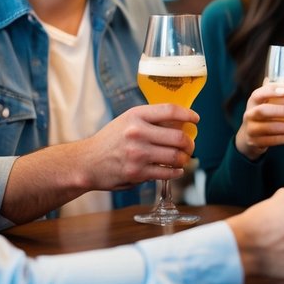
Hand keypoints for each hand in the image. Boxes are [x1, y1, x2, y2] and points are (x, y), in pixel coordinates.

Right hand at [79, 104, 197, 188]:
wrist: (88, 162)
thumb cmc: (111, 140)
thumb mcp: (127, 120)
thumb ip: (150, 120)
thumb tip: (181, 123)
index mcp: (136, 115)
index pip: (170, 110)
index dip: (188, 114)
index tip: (195, 119)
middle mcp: (137, 132)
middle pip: (179, 137)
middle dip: (190, 143)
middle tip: (190, 145)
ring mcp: (138, 154)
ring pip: (176, 157)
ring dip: (184, 159)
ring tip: (183, 158)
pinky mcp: (137, 173)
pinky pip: (167, 173)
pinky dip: (176, 172)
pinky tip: (176, 169)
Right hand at [234, 85, 283, 159]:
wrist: (247, 137)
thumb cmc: (262, 116)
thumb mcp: (264, 104)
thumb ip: (274, 94)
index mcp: (253, 102)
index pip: (258, 94)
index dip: (271, 91)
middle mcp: (249, 114)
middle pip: (262, 111)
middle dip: (281, 111)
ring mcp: (250, 129)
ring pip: (267, 128)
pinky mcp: (255, 142)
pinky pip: (270, 141)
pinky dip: (283, 139)